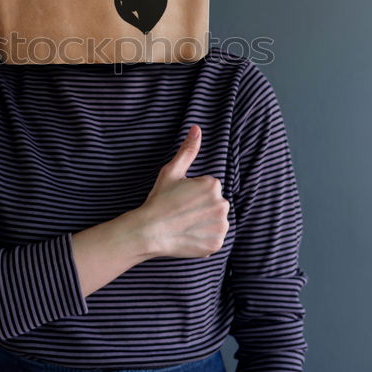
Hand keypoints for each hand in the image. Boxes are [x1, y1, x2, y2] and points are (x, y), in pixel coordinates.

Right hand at [135, 125, 230, 258]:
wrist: (149, 231)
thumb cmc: (159, 200)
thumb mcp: (172, 171)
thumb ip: (188, 150)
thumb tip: (197, 128)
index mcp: (213, 185)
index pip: (210, 188)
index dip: (194, 194)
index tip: (181, 200)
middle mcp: (222, 204)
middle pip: (215, 204)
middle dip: (202, 208)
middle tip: (182, 213)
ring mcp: (220, 226)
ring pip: (216, 221)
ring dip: (205, 223)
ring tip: (185, 224)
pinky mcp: (217, 243)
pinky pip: (215, 238)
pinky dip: (204, 238)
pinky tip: (189, 235)